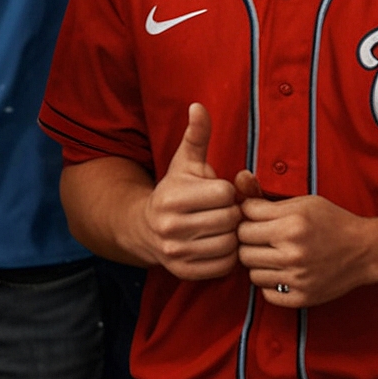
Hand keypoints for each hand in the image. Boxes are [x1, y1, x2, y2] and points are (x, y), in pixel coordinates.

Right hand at [140, 103, 241, 280]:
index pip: (225, 193)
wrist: (146, 228)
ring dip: (231, 235)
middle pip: (229, 219)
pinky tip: (217, 243)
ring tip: (221, 227)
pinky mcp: (184, 272)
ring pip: (230, 244)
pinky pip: (225, 266)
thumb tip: (198, 105)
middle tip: (222, 211)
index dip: (227, 191)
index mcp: (173, 196)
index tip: (218, 192)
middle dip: (231, 213)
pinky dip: (227, 256)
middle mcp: (171, 226)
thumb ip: (196, 136)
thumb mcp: (184, 162)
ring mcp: (176, 253)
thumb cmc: (175, 190)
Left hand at [239, 192, 377, 307]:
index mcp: (291, 225)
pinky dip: (269, 284)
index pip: (244, 220)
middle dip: (249, 241)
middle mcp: (292, 253)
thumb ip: (267, 200)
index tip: (257, 218)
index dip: (247, 217)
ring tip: (273, 255)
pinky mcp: (303, 297)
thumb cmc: (332, 222)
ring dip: (258, 263)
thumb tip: (239, 192)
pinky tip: (281, 273)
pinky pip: (267, 294)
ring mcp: (297, 278)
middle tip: (263, 238)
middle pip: (243, 248)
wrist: (365, 252)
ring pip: (251, 272)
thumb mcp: (303, 202)